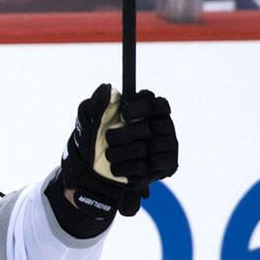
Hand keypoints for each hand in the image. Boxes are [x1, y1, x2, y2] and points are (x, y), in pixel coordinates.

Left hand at [61, 84, 177, 217]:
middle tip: (110, 139)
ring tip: (110, 155)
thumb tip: (106, 88)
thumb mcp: (90, 122)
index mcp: (151, 111)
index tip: (125, 113)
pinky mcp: (168, 164)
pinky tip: (117, 168)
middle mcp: (164, 126)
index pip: (157, 104)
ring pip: (148, 147)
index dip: (142, 107)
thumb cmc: (97, 140)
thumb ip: (97, 104)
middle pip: (149, 127)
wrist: (94, 172)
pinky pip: (152, 164)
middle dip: (124, 135)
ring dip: (122, 152)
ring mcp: (168, 145)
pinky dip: (130, 167)